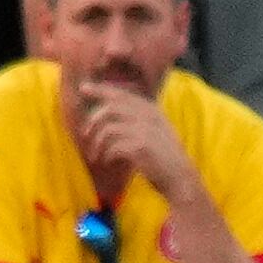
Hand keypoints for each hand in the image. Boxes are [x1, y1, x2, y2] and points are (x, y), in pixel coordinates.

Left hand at [79, 84, 193, 197]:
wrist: (178, 175)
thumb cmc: (160, 156)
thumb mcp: (152, 131)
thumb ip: (134, 119)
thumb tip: (104, 113)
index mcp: (151, 110)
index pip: (122, 95)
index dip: (101, 90)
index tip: (83, 87)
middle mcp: (149, 116)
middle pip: (111, 107)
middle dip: (93, 120)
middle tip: (85, 133)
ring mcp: (145, 130)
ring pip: (108, 128)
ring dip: (97, 144)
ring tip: (96, 156)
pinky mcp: (140, 146)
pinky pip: (112, 147)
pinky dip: (106, 155)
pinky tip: (109, 162)